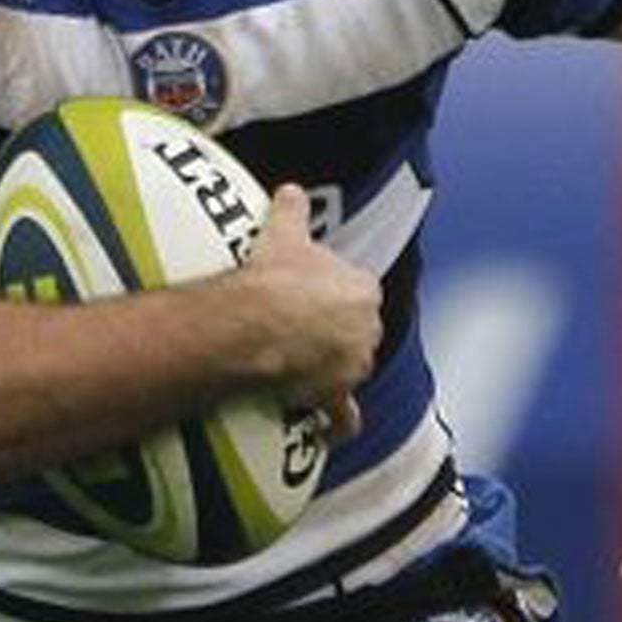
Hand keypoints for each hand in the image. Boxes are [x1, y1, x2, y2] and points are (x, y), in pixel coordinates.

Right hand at [236, 183, 380, 441]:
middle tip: (301, 328)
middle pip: (356, 331)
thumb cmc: (273, 278)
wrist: (255, 323)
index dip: (335, 292)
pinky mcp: (332, 395)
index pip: (358, 290)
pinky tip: (328, 431)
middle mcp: (367, 330)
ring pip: (350, 369)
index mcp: (362, 290)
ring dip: (334, 370)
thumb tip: (289, 190)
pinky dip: (336, 423)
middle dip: (336, 331)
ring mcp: (351, 366)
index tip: (313, 293)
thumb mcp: (282, 233)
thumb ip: (291, 209)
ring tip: (303, 367)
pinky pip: (341, 415)